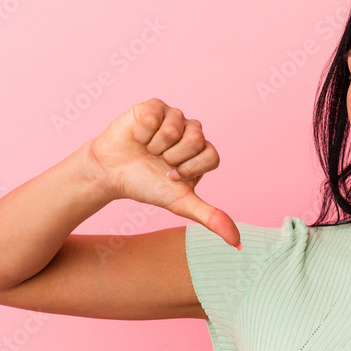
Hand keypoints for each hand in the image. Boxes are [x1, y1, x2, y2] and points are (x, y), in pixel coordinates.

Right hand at [85, 98, 240, 248]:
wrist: (112, 174)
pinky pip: (154, 116)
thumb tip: (238, 244)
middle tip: (160, 162)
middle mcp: (192, 131)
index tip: (173, 176)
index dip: (190, 168)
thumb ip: (211, 217)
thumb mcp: (181, 203)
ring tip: (148, 151)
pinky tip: (138, 138)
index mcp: (203, 152)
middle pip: (196, 139)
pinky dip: (142, 133)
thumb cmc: (148, 186)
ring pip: (175, 128)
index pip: (212, 156)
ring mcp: (174, 116)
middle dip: (173, 158)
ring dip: (156, 146)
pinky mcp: (154, 106)